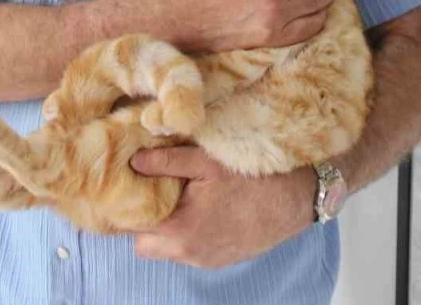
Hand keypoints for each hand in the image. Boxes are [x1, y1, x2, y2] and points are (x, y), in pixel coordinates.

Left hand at [130, 147, 315, 267]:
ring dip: (164, 230)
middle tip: (147, 192)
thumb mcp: (205, 160)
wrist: (300, 197)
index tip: (121, 190)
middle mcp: (190, 253)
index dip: (122, 208)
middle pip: (144, 245)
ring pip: (167, 251)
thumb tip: (133, 161)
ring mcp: (207, 260)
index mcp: (180, 230)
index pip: (131, 229)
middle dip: (141, 222)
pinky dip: (185, 235)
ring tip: (174, 198)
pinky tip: (197, 209)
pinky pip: (189, 253)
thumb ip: (165, 162)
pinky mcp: (222, 260)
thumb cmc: (254, 176)